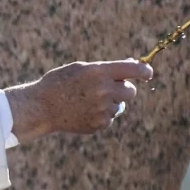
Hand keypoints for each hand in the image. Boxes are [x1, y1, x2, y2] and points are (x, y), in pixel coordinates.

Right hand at [4, 59, 152, 143]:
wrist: (42, 107)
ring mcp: (102, 109)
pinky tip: (83, 111)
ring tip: (86, 101)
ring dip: (109, 103)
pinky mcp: (99, 124)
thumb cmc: (60, 83)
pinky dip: (101, 115)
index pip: (133, 70)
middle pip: (130, 92)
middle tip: (111, 88)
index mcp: (100, 72)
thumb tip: (131, 65)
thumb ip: (106, 69)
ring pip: (119, 106)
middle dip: (124, 89)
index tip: (147, 73)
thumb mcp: (81, 68)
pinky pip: (109, 118)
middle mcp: (104, 90)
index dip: (144, 71)